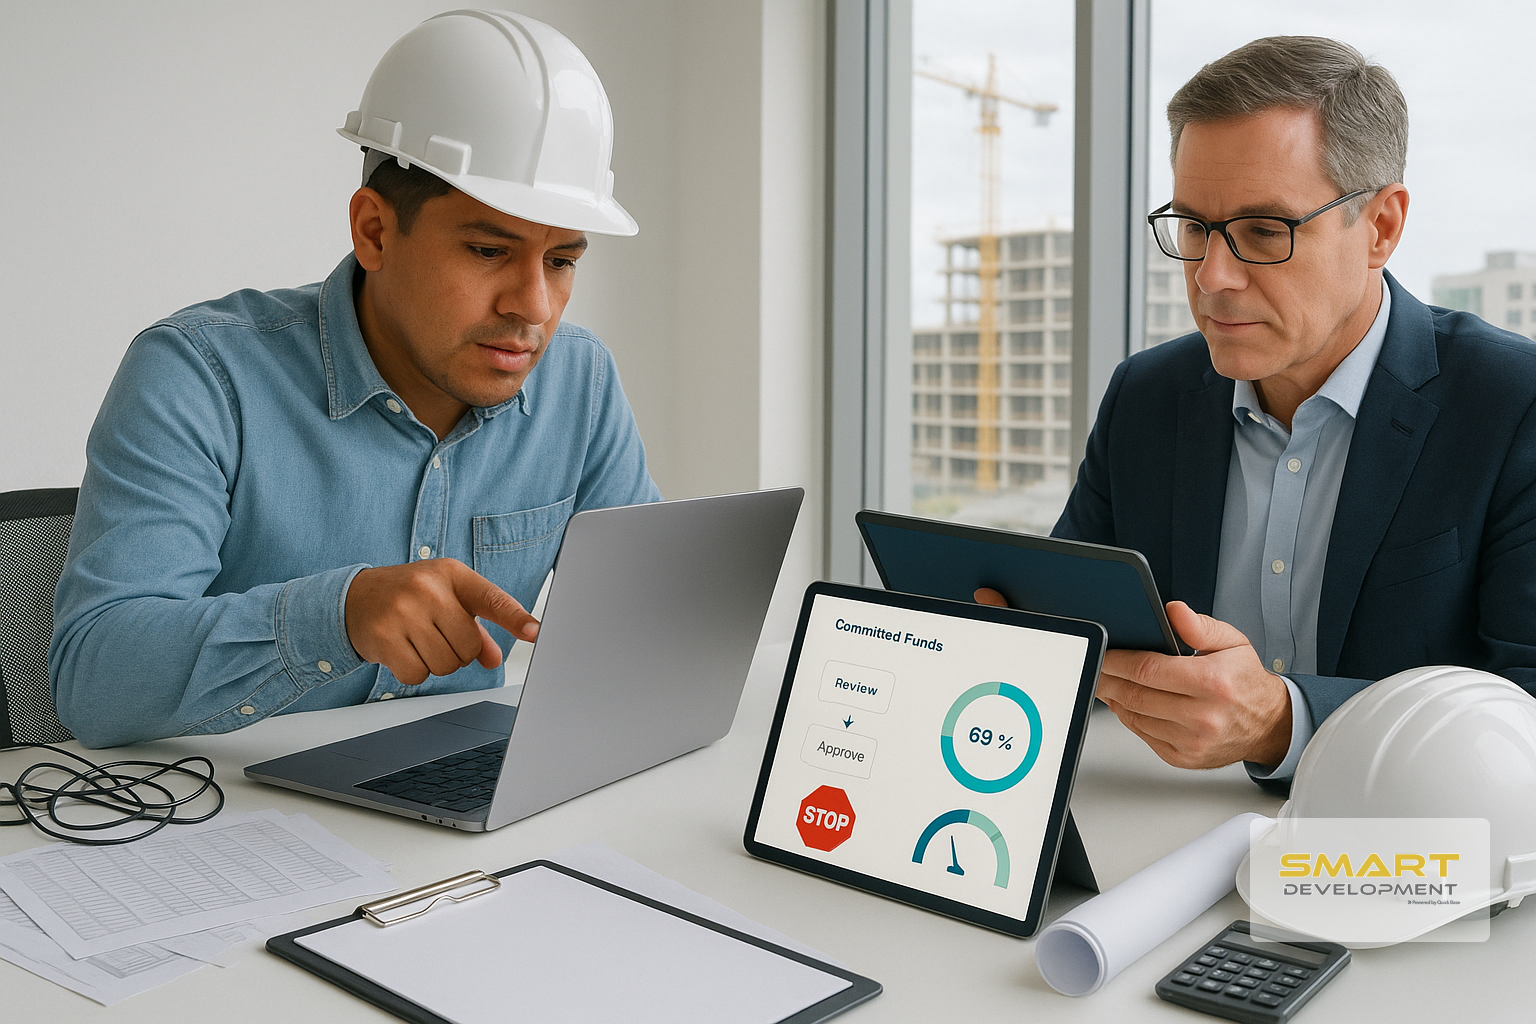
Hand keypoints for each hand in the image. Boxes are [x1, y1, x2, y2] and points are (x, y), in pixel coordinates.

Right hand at [345, 559, 538, 685]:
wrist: (355, 596)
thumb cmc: (411, 596)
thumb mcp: (447, 600)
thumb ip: (475, 628)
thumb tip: (494, 659)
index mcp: (452, 575)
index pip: (491, 599)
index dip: (516, 618)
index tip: (536, 632)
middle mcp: (428, 589)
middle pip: (469, 647)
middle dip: (458, 652)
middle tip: (437, 635)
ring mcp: (403, 611)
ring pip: (445, 665)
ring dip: (436, 663)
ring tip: (419, 640)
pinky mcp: (383, 636)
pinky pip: (417, 674)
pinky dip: (413, 671)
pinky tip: (402, 650)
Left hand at [1097, 601, 1289, 768]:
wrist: (1269, 725)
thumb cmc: (1246, 681)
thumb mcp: (1232, 643)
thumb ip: (1199, 626)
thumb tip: (1173, 611)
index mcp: (1213, 683)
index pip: (1148, 670)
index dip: (1118, 661)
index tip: (1104, 653)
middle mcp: (1203, 716)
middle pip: (1135, 695)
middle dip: (1108, 679)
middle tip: (1096, 667)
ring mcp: (1193, 742)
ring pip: (1135, 717)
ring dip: (1115, 699)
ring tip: (1108, 682)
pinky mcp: (1184, 759)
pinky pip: (1143, 736)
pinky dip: (1130, 718)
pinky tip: (1127, 704)